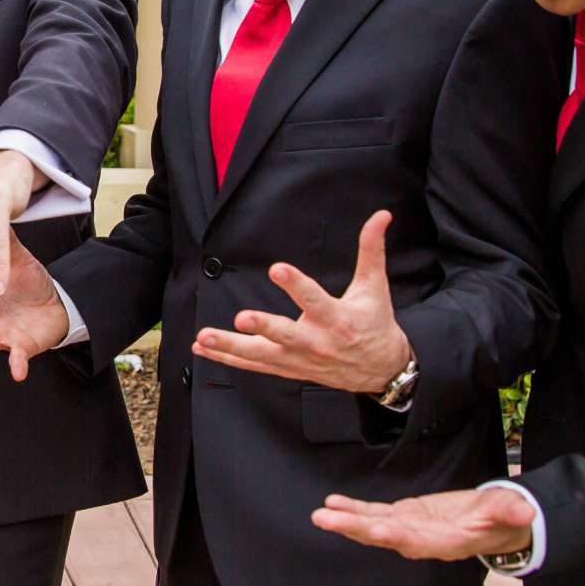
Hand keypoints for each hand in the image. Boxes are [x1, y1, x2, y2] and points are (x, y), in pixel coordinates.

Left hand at [192, 211, 410, 394]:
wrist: (380, 369)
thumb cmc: (374, 323)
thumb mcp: (374, 287)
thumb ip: (371, 249)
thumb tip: (381, 216)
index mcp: (336, 318)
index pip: (314, 299)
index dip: (296, 284)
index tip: (278, 269)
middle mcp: (315, 341)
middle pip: (285, 334)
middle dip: (263, 327)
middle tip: (242, 317)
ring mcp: (299, 358)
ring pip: (261, 354)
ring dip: (231, 346)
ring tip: (204, 336)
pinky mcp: (287, 368)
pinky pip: (253, 365)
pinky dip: (227, 358)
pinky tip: (203, 348)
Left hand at [309, 487, 537, 560]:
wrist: (498, 522)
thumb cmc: (506, 519)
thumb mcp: (512, 512)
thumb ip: (511, 512)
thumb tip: (524, 512)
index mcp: (447, 541)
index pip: (417, 541)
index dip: (394, 536)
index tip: (373, 530)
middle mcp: (423, 540)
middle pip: (386, 536)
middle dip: (356, 528)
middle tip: (326, 520)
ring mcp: (411, 529)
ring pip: (375, 526)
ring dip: (347, 521)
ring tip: (320, 514)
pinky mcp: (406, 516)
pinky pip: (376, 515)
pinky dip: (355, 510)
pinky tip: (333, 504)